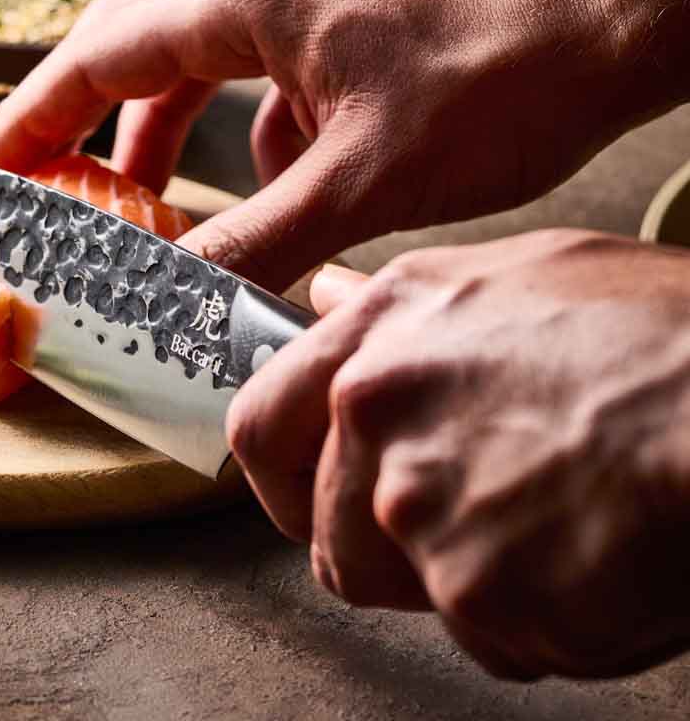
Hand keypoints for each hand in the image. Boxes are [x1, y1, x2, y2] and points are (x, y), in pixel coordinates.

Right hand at [0, 0, 681, 291]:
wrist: (612, 23)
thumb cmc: (506, 77)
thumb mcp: (368, 180)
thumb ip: (262, 239)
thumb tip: (181, 295)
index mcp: (253, 3)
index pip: (103, 54)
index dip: (33, 116)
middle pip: (135, 45)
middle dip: (82, 117)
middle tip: (43, 182)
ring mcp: (310, 3)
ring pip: (202, 67)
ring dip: (166, 132)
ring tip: (143, 203)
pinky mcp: (348, 31)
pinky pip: (270, 84)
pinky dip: (255, 141)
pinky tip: (285, 192)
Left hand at [228, 230, 689, 678]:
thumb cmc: (651, 332)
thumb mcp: (510, 276)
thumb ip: (395, 301)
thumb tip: (327, 301)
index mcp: (376, 338)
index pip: (260, 429)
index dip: (280, 477)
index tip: (307, 496)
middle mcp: (378, 420)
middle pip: (334, 539)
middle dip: (390, 550)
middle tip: (475, 518)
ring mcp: (421, 511)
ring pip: (414, 592)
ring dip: (473, 584)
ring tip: (554, 521)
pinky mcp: (482, 595)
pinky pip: (494, 635)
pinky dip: (541, 618)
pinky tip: (596, 553)